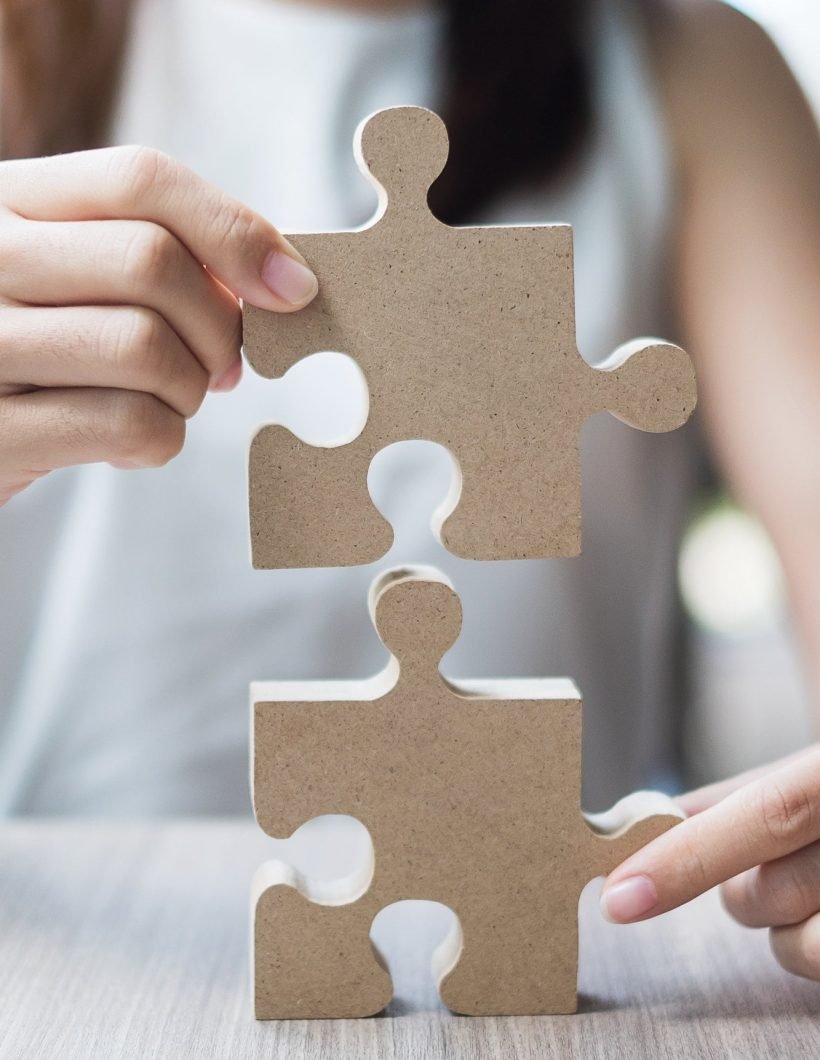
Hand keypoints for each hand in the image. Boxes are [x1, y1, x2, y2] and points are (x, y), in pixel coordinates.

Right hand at [0, 146, 317, 504]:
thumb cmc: (47, 354)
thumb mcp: (79, 279)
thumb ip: (160, 255)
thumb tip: (283, 282)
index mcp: (10, 202)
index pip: (140, 179)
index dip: (234, 231)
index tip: (292, 288)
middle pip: (151, 261)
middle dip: (219, 326)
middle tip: (223, 366)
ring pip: (144, 347)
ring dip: (190, 388)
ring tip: (170, 400)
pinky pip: (127, 424)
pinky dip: (161, 439)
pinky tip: (134, 440)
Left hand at [600, 746, 819, 979]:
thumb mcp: (806, 772)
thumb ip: (734, 798)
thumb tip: (644, 820)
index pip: (765, 814)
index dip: (686, 856)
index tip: (619, 896)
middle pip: (768, 891)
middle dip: (743, 889)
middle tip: (770, 863)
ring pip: (798, 949)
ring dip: (783, 930)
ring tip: (812, 890)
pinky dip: (813, 949)